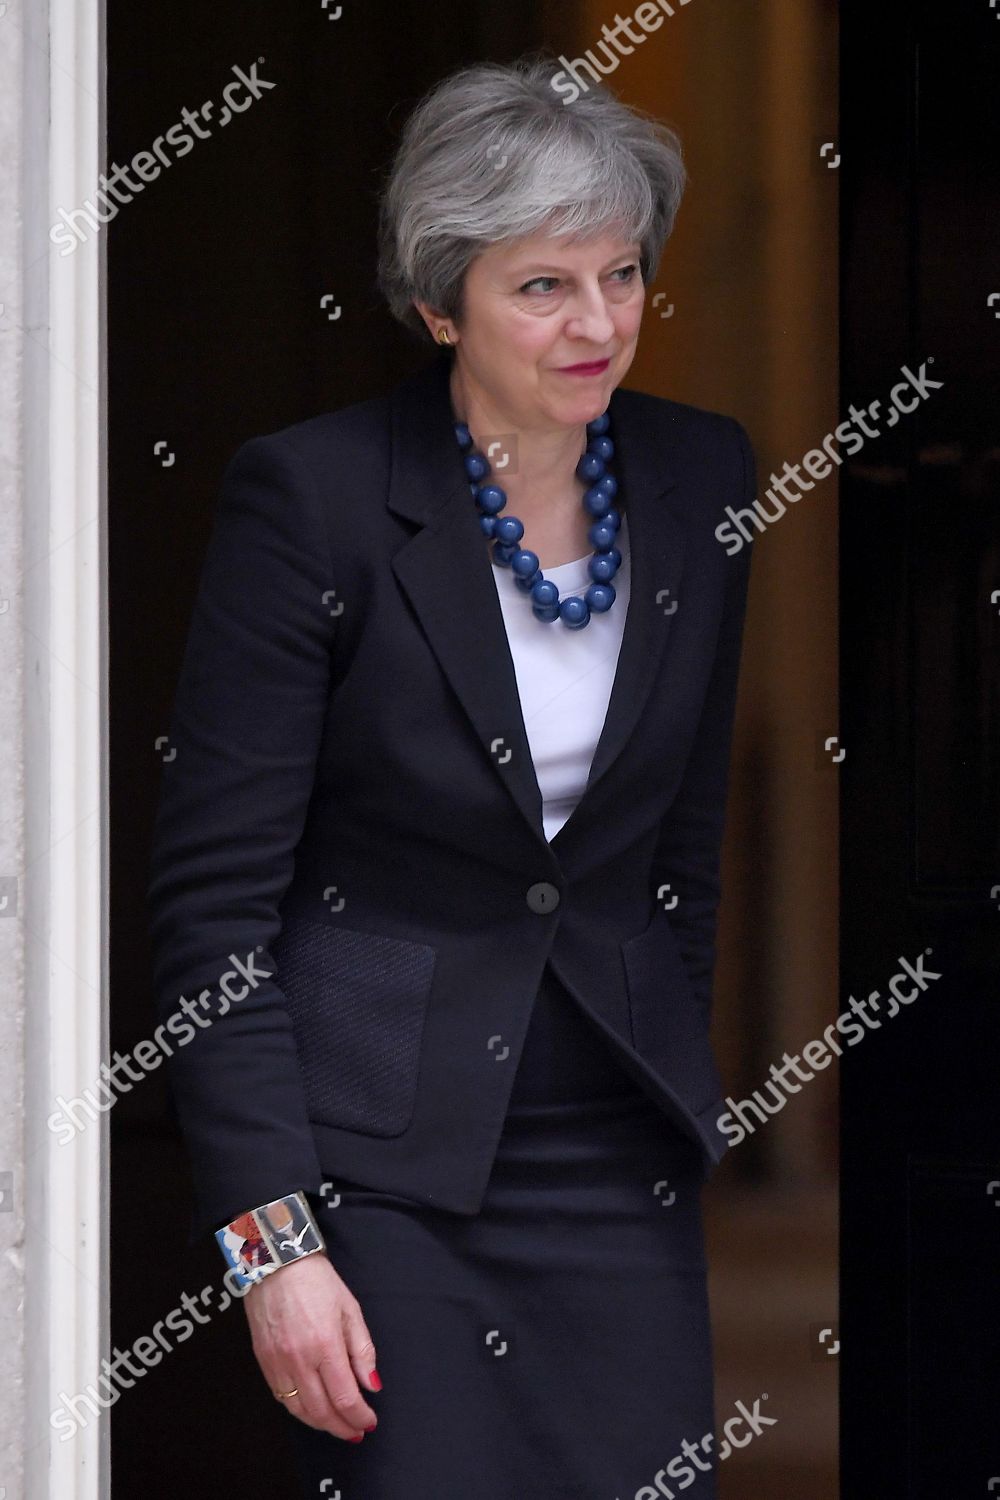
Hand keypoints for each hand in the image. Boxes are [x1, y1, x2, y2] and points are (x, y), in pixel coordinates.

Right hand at [243, 1252, 380, 1440]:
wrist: (276, 1263)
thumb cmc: (316, 1281)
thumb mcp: (350, 1309)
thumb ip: (362, 1350)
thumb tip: (372, 1385)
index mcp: (325, 1345)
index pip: (345, 1398)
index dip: (360, 1417)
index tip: (370, 1422)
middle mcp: (299, 1360)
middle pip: (322, 1412)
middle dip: (342, 1428)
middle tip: (357, 1432)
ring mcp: (278, 1363)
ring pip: (299, 1411)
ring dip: (321, 1424)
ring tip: (338, 1426)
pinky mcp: (263, 1362)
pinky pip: (282, 1398)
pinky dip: (299, 1410)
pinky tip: (313, 1409)